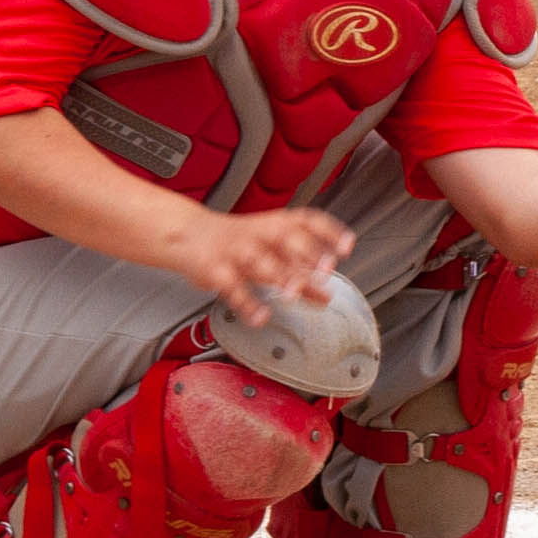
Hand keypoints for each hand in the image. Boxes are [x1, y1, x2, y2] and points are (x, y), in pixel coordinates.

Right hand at [178, 197, 355, 322]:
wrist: (190, 236)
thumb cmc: (238, 243)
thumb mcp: (270, 253)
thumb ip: (300, 274)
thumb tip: (327, 296)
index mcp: (276, 224)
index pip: (307, 220)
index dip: (329, 231)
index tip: (347, 246)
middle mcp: (259, 234)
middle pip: (285, 237)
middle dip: (307, 252)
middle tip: (326, 271)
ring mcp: (237, 251)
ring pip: (259, 261)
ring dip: (278, 276)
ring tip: (294, 294)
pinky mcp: (216, 270)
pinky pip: (232, 287)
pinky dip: (246, 303)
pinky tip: (260, 317)